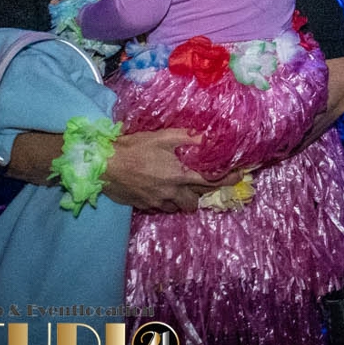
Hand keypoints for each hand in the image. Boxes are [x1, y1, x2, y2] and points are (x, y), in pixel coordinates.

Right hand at [101, 128, 236, 212]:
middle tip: (203, 183)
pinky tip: (162, 190)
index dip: (228, 179)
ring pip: (178, 207)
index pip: (211, 181)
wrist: (104, 165)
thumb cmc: (135, 148)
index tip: (239, 175)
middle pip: (196, 200)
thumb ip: (188, 138)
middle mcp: (171, 192)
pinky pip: (161, 208)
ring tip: (181, 187)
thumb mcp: (163, 136)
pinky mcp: (144, 207)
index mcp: (180, 175)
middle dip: (202, 193)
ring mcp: (157, 202)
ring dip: (183, 199)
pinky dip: (166, 201)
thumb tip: (208, 136)